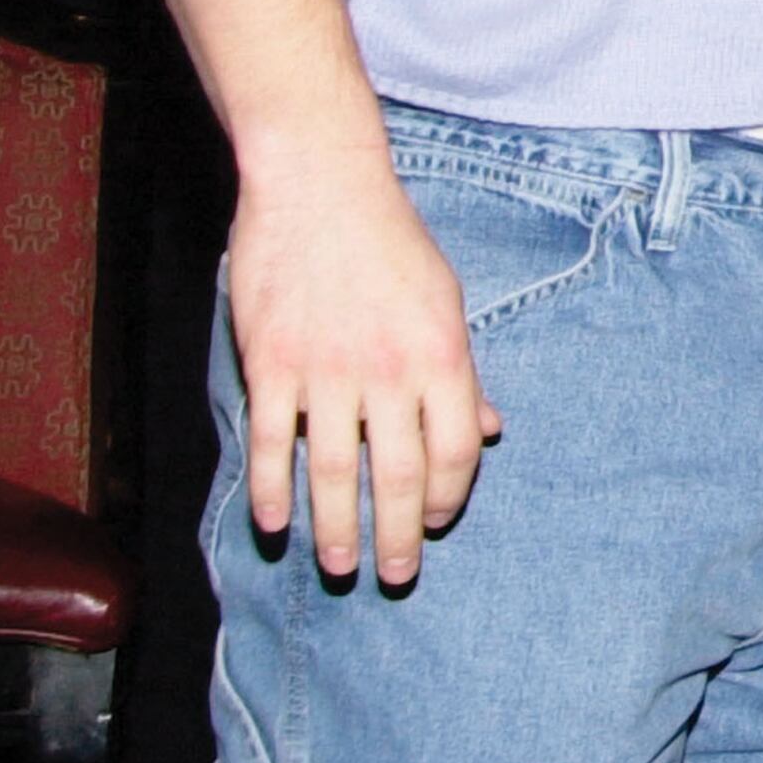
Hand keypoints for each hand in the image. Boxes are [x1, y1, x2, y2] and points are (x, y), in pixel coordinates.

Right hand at [225, 149, 499, 584]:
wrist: (321, 186)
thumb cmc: (392, 244)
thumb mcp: (447, 302)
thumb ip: (464, 373)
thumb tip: (491, 429)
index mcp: (441, 354)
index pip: (456, 450)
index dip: (452, 496)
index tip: (439, 523)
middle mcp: (388, 370)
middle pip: (398, 474)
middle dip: (400, 534)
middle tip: (395, 575)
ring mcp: (326, 370)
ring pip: (332, 470)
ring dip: (336, 527)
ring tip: (340, 565)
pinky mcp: (271, 364)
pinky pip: (272, 441)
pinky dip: (272, 488)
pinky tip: (276, 523)